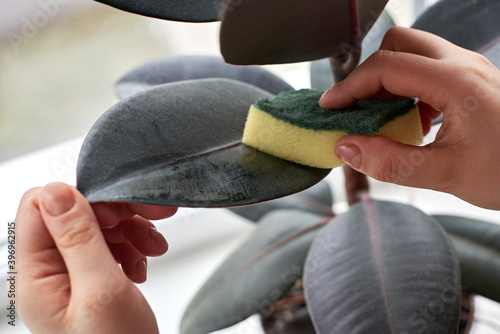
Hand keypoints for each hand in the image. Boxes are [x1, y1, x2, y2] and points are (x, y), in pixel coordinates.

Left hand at [16, 183, 176, 333]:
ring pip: (95, 226)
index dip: (84, 199)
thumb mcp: (101, 291)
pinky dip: (130, 245)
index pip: (42, 207)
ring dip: (129, 230)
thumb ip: (78, 239)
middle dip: (116, 213)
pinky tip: (143, 262)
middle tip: (150, 219)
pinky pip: (107, 244)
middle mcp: (47, 272)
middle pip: (74, 213)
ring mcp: (69, 276)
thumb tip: (57, 191)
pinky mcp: (89, 279)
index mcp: (35, 275)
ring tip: (151, 248)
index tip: (119, 211)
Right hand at [320, 26, 499, 209]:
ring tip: (378, 116)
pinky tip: (410, 120)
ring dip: (388, 80)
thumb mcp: (446, 174)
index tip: (330, 107)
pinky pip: (428, 69)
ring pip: (413, 53)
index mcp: (456, 82)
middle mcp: (463, 65)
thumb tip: (346, 148)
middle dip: (369, 73)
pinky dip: (407, 88)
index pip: (386, 67)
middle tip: (355, 107)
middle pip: (399, 44)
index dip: (349, 87)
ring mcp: (470, 70)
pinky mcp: (472, 81)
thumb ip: (390, 162)